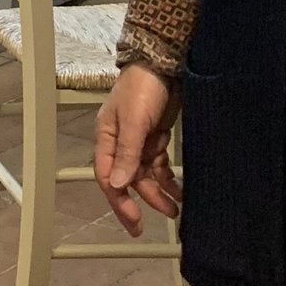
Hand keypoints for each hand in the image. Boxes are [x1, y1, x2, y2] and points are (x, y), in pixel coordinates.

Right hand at [94, 64, 182, 237]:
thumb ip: (126, 154)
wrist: (164, 62)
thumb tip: (117, 186)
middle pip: (128, 179)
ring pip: (146, 175)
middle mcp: (120, 143)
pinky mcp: (156, 137)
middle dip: (142, 201)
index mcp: (107, 138)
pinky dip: (167, 179)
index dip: (119, 201)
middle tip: (155, 223)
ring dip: (158, 192)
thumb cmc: (143, 89)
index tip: (134, 222)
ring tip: (175, 210)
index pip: (108, 177)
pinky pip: (159, 165)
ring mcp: (139, 141)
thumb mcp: (134, 122)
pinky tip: (178, 191)